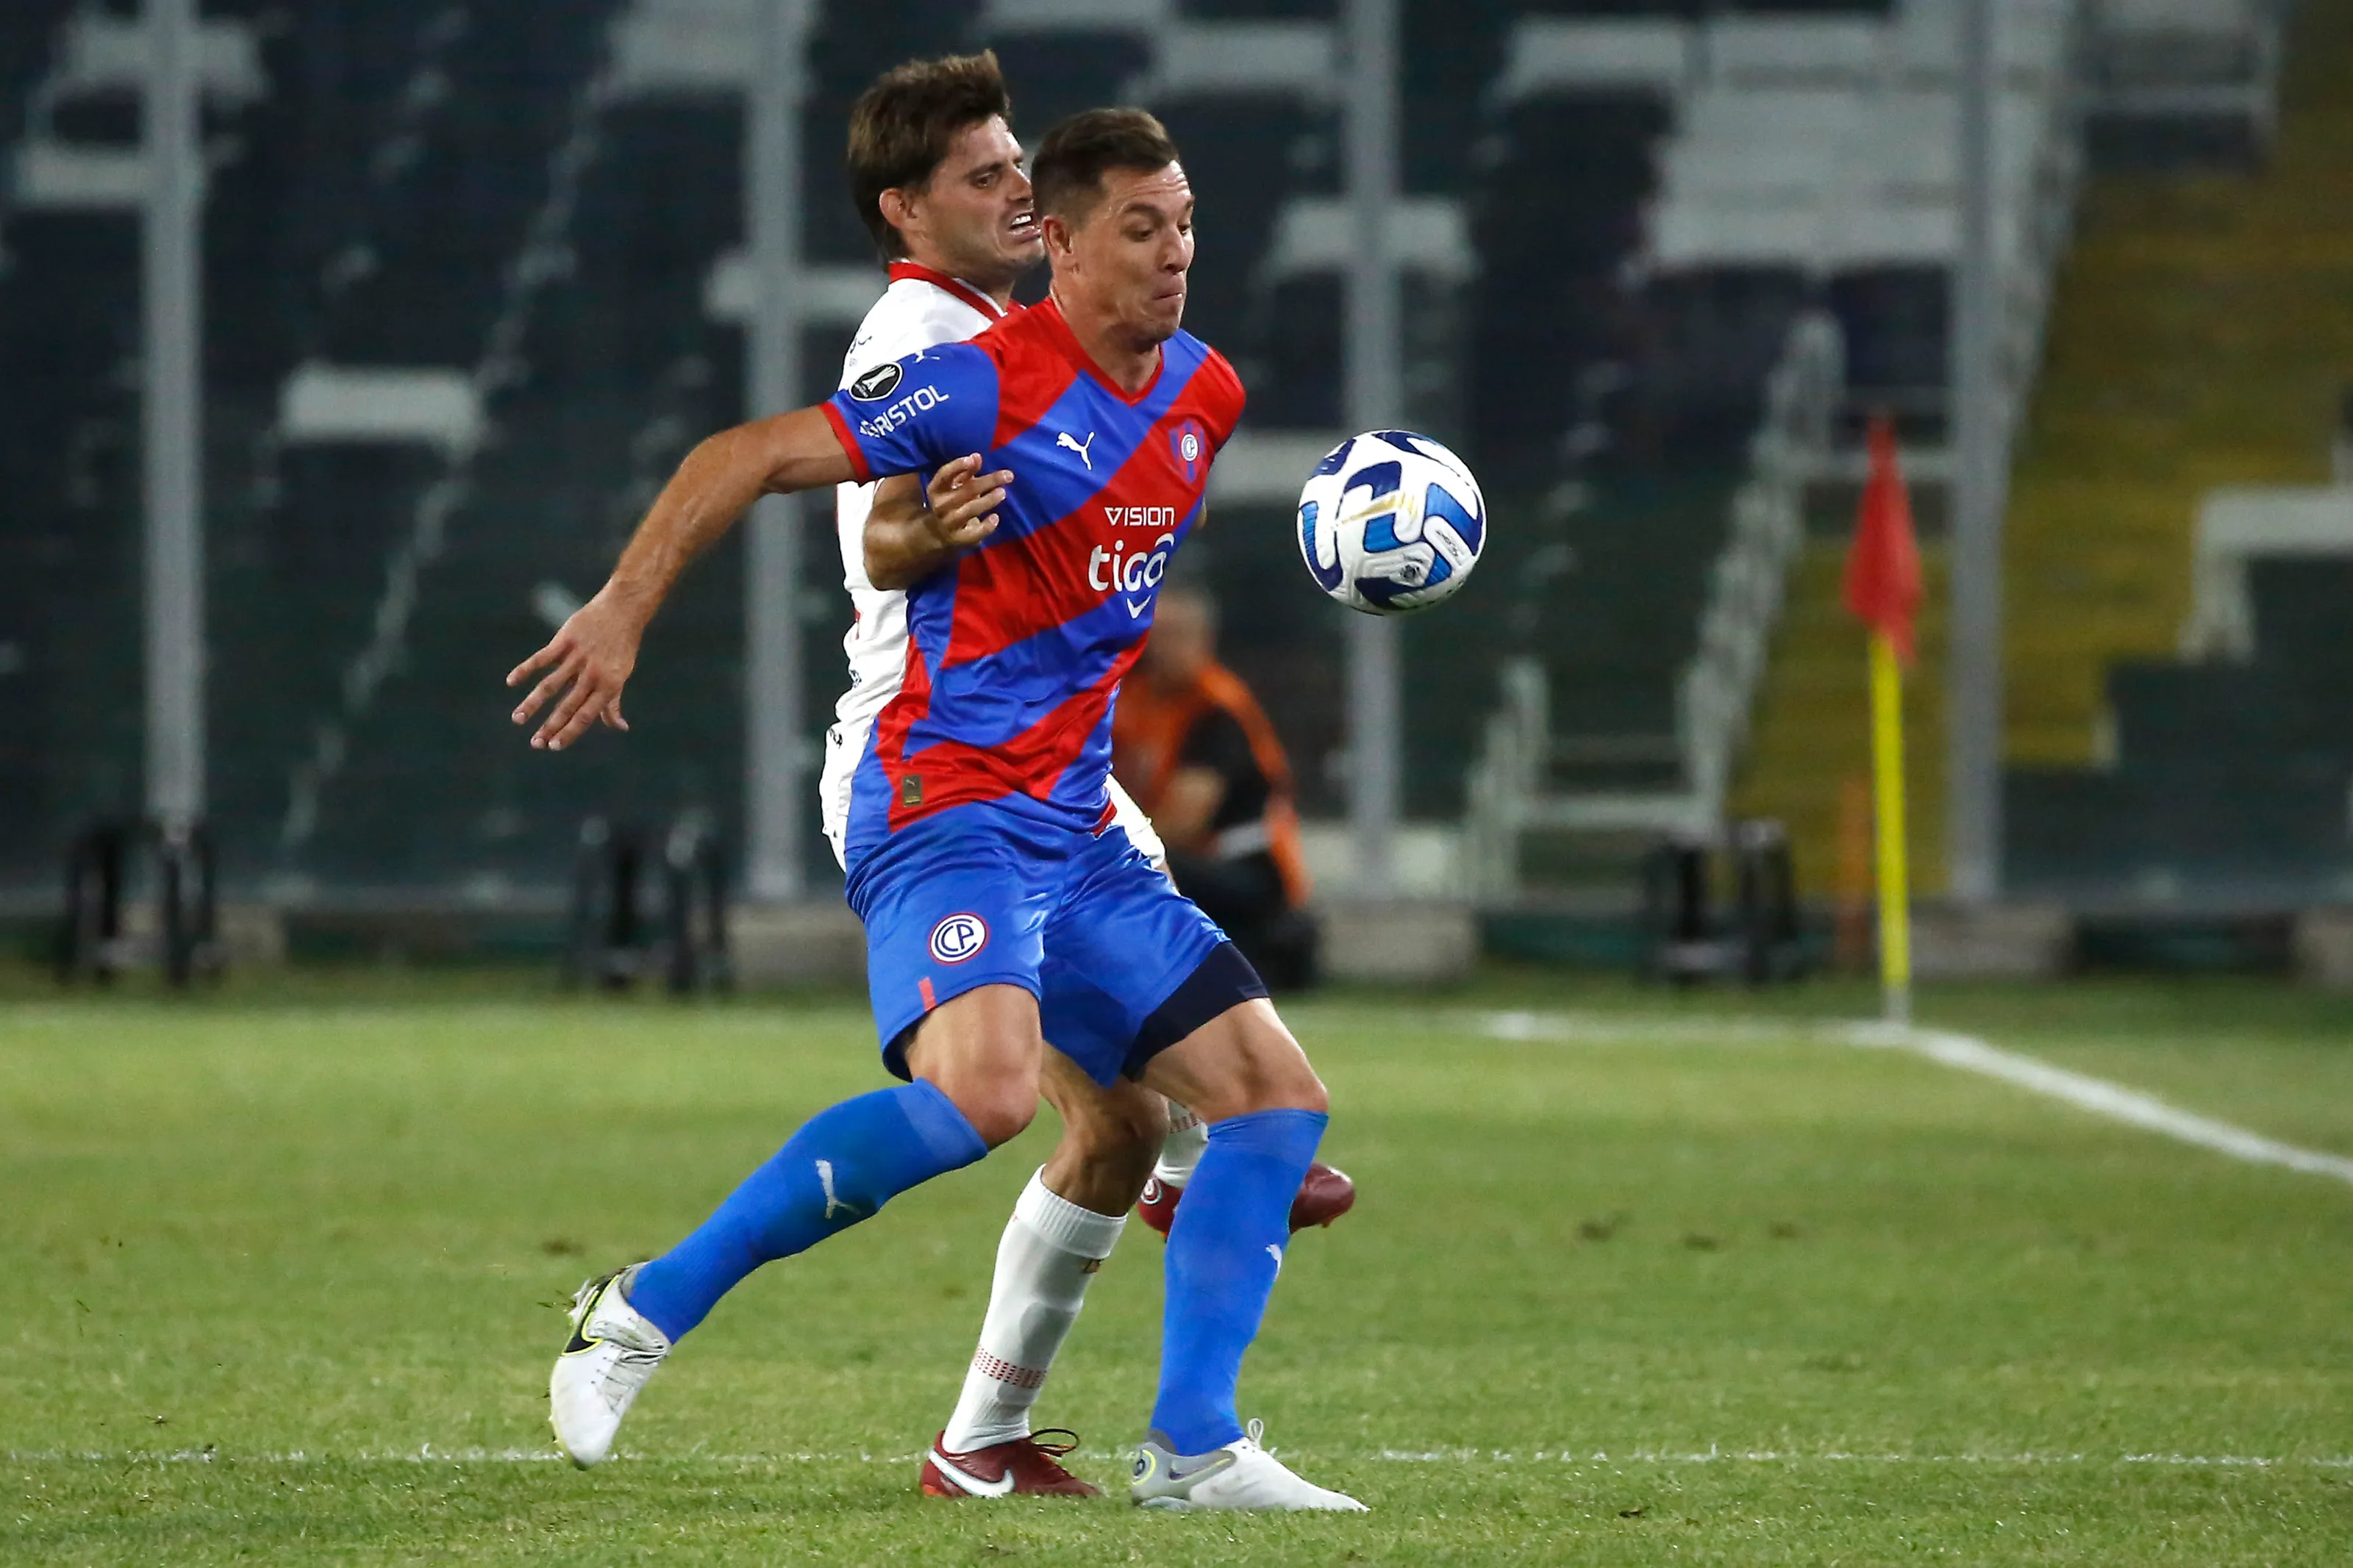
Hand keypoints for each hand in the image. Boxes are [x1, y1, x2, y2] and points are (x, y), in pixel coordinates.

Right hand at [505, 589, 644, 750]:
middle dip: (549, 726)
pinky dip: (525, 669)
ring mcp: (578, 656)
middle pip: (567, 705)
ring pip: (551, 685)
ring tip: (517, 719)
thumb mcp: (622, 674)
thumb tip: (620, 727)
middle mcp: (593, 673)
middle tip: (534, 743)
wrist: (623, 609)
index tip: (554, 746)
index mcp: (609, 685)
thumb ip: (613, 702)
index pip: (586, 715)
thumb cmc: (622, 645)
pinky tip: (511, 682)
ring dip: (532, 704)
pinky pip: (542, 658)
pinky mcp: (566, 640)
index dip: (570, 732)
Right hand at [923, 453, 1010, 550]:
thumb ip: (966, 471)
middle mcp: (940, 505)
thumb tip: (977, 457)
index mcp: (937, 489)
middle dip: (988, 482)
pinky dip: (986, 527)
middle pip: (965, 491)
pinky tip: (996, 518)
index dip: (957, 466)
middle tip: (1008, 476)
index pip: (944, 475)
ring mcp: (948, 523)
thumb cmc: (952, 500)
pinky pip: (973, 533)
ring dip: (988, 501)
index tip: (973, 460)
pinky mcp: (958, 538)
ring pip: (970, 510)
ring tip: (1002, 492)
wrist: (939, 532)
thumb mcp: (956, 485)